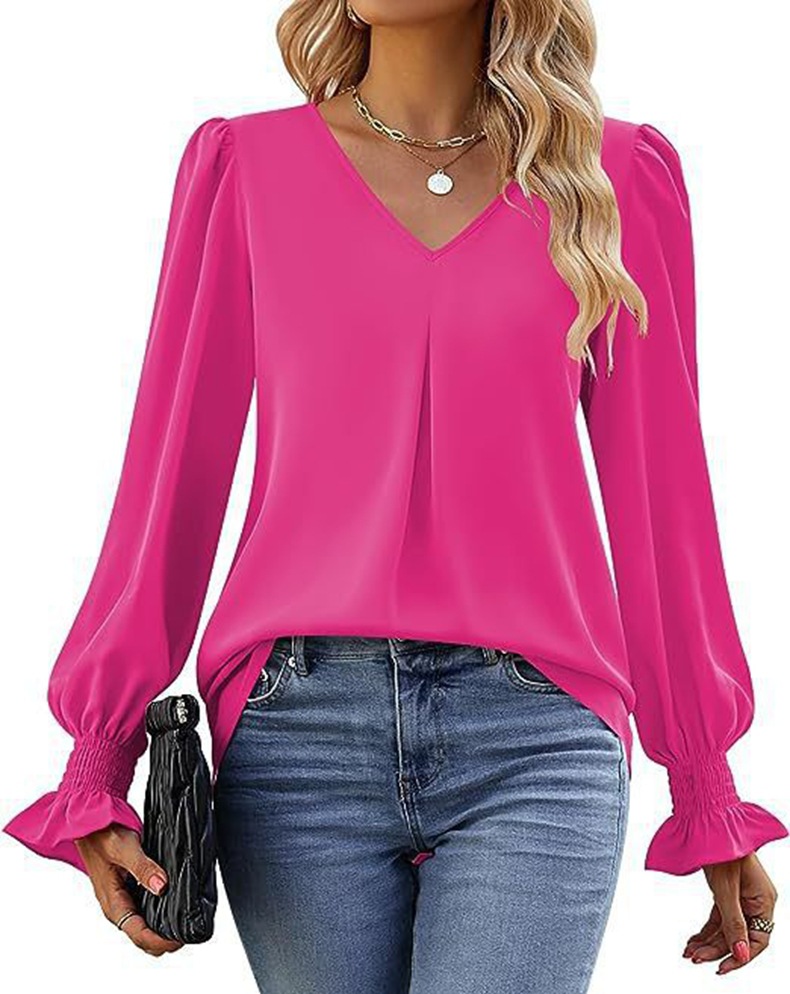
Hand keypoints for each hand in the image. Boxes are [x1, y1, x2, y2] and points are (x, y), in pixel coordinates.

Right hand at [74, 823, 183, 955]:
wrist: (91, 825)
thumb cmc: (102, 835)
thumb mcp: (125, 848)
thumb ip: (143, 868)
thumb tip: (161, 887)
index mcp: (114, 903)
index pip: (138, 934)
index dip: (160, 941)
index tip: (180, 938)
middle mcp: (118, 906)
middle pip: (142, 937)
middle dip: (164, 940)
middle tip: (188, 930)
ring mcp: (123, 900)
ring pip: (144, 927)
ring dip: (162, 929)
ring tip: (184, 922)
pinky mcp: (128, 891)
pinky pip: (144, 912)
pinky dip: (159, 915)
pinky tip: (174, 906)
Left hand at [683, 851, 777, 974]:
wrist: (707, 821)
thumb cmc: (721, 847)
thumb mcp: (726, 888)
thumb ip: (733, 922)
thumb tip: (740, 953)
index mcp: (764, 900)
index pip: (758, 939)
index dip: (741, 956)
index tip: (722, 967)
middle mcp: (755, 901)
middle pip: (739, 935)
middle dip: (716, 949)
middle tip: (695, 958)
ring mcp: (741, 896)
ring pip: (726, 928)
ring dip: (708, 942)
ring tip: (689, 952)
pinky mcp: (727, 892)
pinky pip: (719, 917)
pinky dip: (706, 930)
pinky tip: (693, 941)